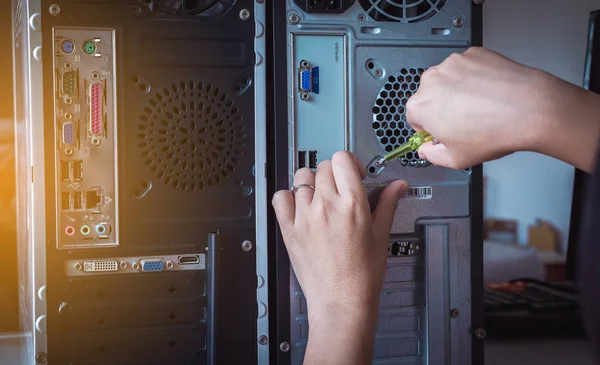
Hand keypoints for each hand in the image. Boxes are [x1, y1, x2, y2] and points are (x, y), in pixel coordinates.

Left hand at [272, 151, 407, 364]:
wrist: (341, 301)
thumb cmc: (362, 274)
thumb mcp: (380, 234)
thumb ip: (387, 203)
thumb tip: (398, 186)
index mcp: (352, 203)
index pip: (343, 159)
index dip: (350, 163)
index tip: (353, 174)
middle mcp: (326, 205)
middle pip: (323, 166)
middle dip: (334, 174)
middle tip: (339, 190)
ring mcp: (305, 216)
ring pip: (301, 177)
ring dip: (312, 183)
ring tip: (320, 198)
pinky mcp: (289, 229)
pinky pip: (280, 197)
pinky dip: (288, 197)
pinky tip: (300, 206)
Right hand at [406, 47, 599, 171]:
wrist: (530, 108)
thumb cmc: (493, 132)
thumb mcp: (456, 160)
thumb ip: (432, 156)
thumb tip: (427, 150)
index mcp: (421, 105)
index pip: (414, 117)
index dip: (429, 128)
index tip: (442, 132)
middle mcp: (432, 79)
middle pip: (429, 96)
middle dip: (442, 108)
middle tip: (464, 122)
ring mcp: (453, 63)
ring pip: (448, 80)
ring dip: (457, 91)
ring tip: (480, 107)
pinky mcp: (473, 54)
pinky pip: (467, 68)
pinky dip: (474, 78)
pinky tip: (488, 93)